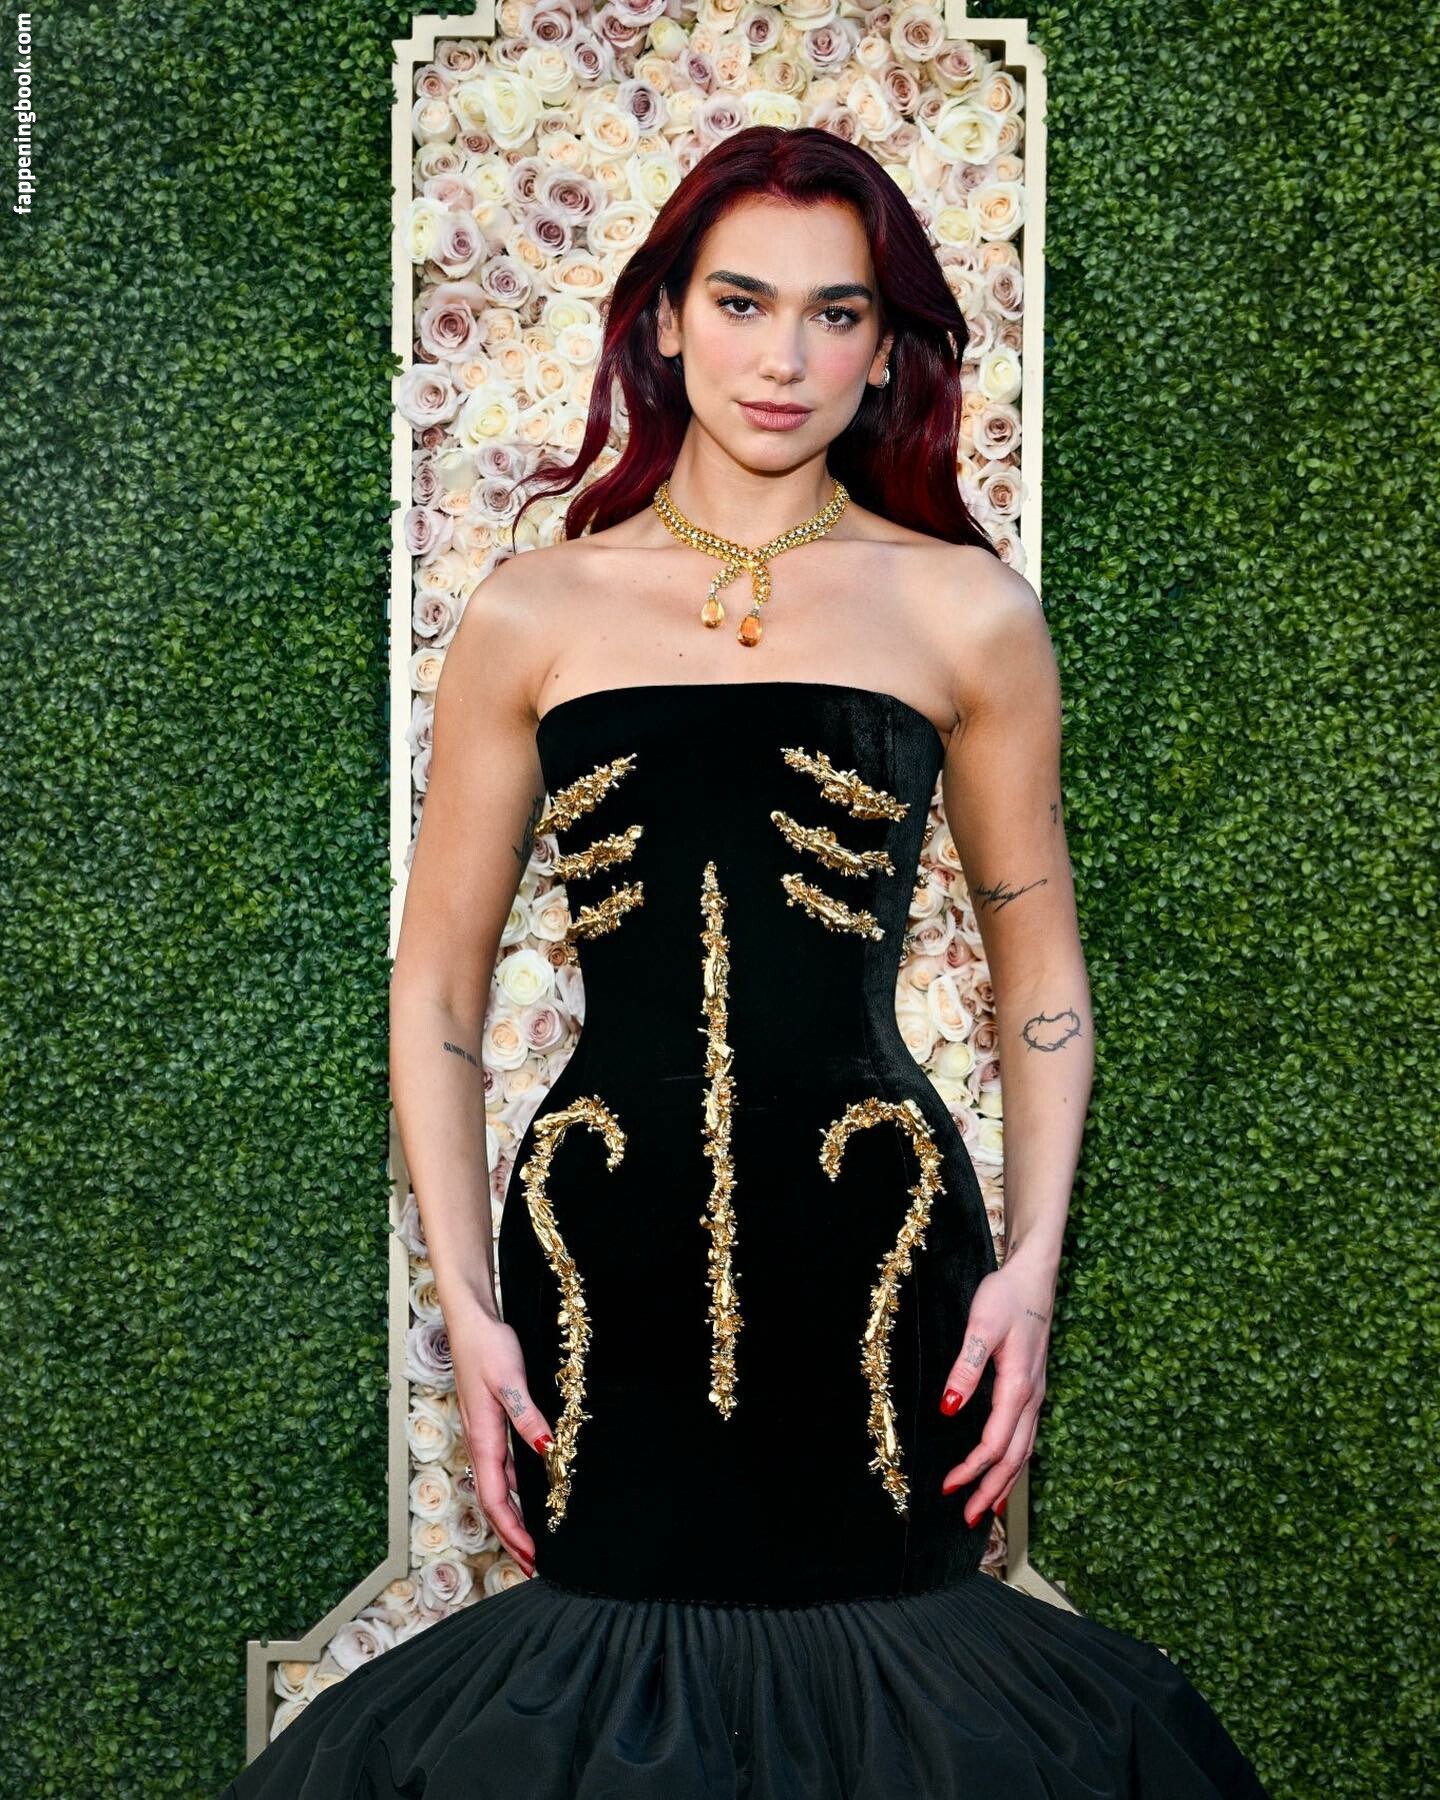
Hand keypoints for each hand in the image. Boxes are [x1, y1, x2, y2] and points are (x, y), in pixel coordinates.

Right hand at [449, 1306, 555, 1578]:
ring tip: (532, 1540)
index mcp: (483, 1439)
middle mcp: (480, 1443)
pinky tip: (528, 1492)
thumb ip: (527, 1418)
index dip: (513, 1532)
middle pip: (494, 1503)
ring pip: (497, 1488)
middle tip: (533, 1564)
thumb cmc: (487, 1347)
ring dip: (512, 1517)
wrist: (471, 1322)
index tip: (532, 1557)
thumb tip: (546, 1453)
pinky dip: (513, 1491)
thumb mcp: (511, 1381)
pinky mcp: (489, 1424)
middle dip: (511, 1536)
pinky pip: (500, 1469)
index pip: (496, 1500)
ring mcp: (483, 1435)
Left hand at [938, 1254, 1054, 1525]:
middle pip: (1014, 1458)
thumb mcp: (981, 1326)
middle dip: (992, 1490)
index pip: (994, 1444)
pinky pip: (1025, 1436)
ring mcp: (1036, 1395)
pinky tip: (1003, 1468)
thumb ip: (966, 1369)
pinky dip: (1013, 1461)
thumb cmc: (1007, 1297)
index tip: (948, 1488)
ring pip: (1023, 1450)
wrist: (1034, 1275)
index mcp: (1019, 1388)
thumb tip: (948, 1408)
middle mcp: (1032, 1398)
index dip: (972, 1470)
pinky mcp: (1032, 1388)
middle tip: (969, 1520)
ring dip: (1004, 1482)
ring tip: (987, 1509)